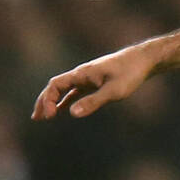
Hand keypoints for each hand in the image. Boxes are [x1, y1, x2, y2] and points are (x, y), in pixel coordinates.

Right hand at [31, 44, 155, 121]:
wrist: (143, 60)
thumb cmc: (130, 73)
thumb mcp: (113, 91)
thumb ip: (93, 101)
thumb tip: (72, 113)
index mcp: (81, 74)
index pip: (55, 85)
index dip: (48, 100)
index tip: (49, 116)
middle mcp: (81, 74)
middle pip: (55, 87)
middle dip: (44, 102)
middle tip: (36, 118)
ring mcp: (88, 78)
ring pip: (64, 90)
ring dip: (53, 102)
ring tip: (44, 117)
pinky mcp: (96, 82)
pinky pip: (76, 92)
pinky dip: (67, 101)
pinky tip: (64, 110)